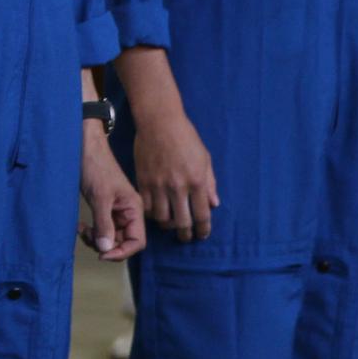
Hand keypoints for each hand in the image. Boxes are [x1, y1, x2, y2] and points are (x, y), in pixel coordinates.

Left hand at [79, 131, 145, 259]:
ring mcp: (115, 210)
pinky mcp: (103, 207)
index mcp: (134, 208)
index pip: (137, 241)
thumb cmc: (95, 165)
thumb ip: (104, 224)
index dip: (122, 252)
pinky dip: (92, 231)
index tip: (103, 254)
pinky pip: (101, 227)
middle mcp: (128, 211)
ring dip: (97, 238)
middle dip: (105, 245)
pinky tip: (81, 226)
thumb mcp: (100, 196)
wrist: (83, 145)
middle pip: (123, 241)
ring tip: (83, 230)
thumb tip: (105, 250)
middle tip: (88, 237)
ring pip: (110, 236)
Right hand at [133, 108, 218, 241]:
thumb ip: (210, 183)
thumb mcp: (204, 158)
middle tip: (186, 236)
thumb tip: (214, 205)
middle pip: (182, 222)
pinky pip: (147, 206)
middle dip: (185, 234)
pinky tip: (156, 211)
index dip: (203, 230)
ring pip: (162, 218)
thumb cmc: (186, 137)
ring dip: (167, 225)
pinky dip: (151, 213)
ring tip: (170, 223)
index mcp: (196, 181)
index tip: (202, 234)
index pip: (201, 215)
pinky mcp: (143, 180)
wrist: (159, 121)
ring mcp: (158, 184)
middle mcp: (178, 186)